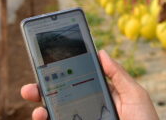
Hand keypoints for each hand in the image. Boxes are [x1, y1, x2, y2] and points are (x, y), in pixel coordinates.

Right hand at [20, 50, 158, 119]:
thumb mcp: (135, 95)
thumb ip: (118, 75)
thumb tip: (100, 52)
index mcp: (99, 95)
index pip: (74, 82)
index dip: (57, 74)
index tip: (44, 66)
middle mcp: (87, 110)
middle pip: (58, 99)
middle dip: (40, 92)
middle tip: (29, 90)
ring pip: (55, 116)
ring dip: (41, 112)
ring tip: (39, 112)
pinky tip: (45, 119)